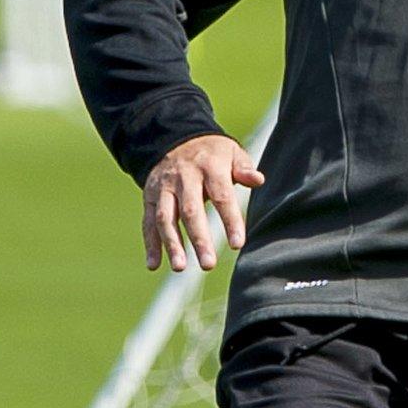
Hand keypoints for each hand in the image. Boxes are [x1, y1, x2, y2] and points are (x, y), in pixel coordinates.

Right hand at [142, 134, 262, 271]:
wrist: (177, 140)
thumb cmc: (213, 153)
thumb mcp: (232, 152)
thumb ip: (244, 168)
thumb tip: (258, 180)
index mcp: (209, 168)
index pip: (221, 196)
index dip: (230, 220)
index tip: (238, 244)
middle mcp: (183, 178)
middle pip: (191, 211)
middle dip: (199, 239)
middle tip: (208, 264)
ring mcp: (164, 188)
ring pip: (166, 218)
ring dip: (171, 244)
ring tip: (180, 267)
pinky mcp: (150, 197)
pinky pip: (148, 221)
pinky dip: (150, 243)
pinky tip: (154, 265)